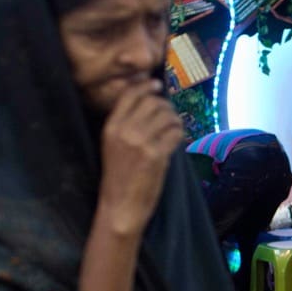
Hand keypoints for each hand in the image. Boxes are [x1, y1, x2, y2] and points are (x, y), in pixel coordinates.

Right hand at [96, 79, 185, 235]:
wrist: (120, 205)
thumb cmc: (119, 178)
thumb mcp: (113, 146)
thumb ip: (126, 125)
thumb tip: (150, 103)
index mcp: (111, 127)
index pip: (130, 95)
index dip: (146, 86)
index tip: (156, 84)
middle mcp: (125, 130)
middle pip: (152, 102)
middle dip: (165, 105)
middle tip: (169, 114)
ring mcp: (141, 142)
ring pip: (167, 115)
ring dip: (175, 119)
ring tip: (174, 128)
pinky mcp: (156, 154)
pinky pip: (175, 132)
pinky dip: (180, 133)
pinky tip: (177, 139)